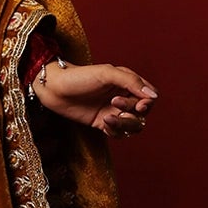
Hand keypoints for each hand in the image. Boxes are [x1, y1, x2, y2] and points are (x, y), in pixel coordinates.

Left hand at [35, 60, 157, 137]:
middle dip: (132, 113)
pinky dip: (114, 131)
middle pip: (142, 114)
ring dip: (124, 125)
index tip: (139, 104)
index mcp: (127, 83)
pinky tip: (103, 123)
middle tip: (115, 104)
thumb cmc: (80, 76)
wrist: (54, 89)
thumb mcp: (106, 73)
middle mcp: (123, 97)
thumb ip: (131, 81)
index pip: (149, 96)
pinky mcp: (103, 123)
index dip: (147, 103)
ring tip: (108, 118)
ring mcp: (113, 111)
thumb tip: (153, 96)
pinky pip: (118, 133)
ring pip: (132, 126)